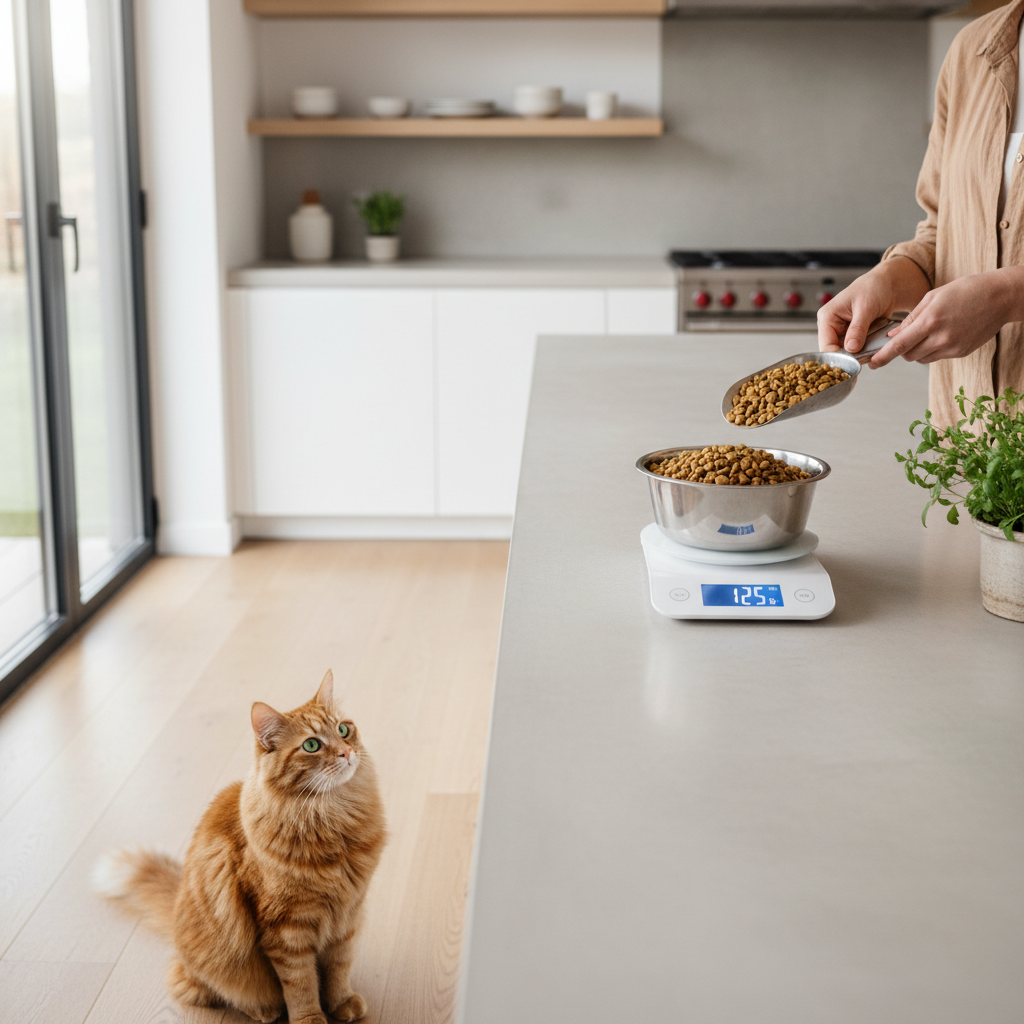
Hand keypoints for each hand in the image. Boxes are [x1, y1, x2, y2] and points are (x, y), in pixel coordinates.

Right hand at [817, 257, 928, 354]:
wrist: (887, 285)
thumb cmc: (874, 288)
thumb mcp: (866, 308)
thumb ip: (857, 329)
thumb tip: (851, 349)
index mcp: (827, 317)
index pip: (826, 346)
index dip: (839, 357)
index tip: (855, 363)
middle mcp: (830, 326)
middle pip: (834, 352)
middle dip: (849, 358)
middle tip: (865, 360)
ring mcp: (840, 332)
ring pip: (844, 353)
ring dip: (857, 355)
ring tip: (870, 354)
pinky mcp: (850, 335)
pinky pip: (854, 350)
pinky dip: (863, 352)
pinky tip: (871, 351)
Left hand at [867, 267, 1023, 368]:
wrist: (1000, 296)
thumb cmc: (965, 291)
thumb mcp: (933, 297)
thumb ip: (910, 319)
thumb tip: (893, 336)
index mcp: (930, 321)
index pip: (899, 345)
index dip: (882, 356)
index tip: (871, 363)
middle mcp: (941, 338)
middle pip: (909, 355)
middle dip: (901, 350)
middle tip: (903, 339)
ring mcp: (952, 347)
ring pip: (922, 358)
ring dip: (916, 351)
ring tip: (926, 333)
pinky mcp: (961, 352)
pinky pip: (937, 357)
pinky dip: (932, 350)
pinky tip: (942, 334)